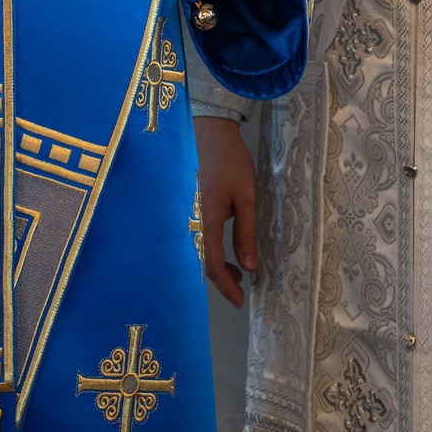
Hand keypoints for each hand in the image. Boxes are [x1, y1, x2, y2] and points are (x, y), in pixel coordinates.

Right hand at [195, 116, 257, 307]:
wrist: (209, 130)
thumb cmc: (230, 162)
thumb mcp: (245, 196)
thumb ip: (246, 232)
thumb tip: (248, 266)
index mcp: (204, 220)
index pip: (212, 265)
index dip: (226, 286)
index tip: (240, 300)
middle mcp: (188, 222)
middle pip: (201, 262)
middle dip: (221, 278)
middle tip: (240, 286)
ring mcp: (183, 214)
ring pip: (196, 251)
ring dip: (214, 264)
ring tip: (235, 269)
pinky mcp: (184, 207)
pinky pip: (193, 237)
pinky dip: (207, 249)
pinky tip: (220, 248)